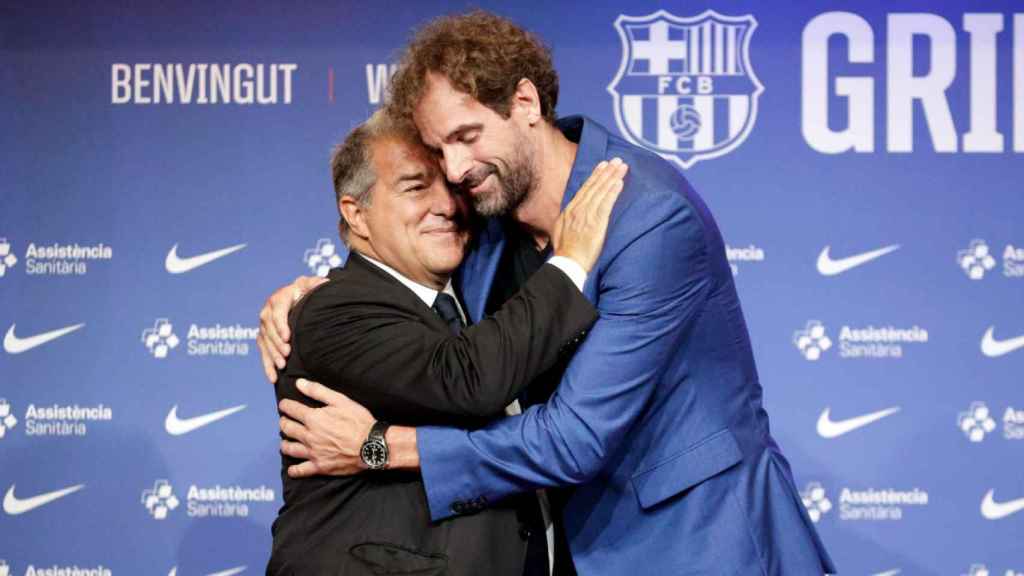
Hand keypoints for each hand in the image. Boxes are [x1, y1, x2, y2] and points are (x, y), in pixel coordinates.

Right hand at [257, 275, 326, 382]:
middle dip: (277, 343)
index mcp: (279, 298)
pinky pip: (263, 352)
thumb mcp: (312, 285)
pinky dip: (267, 365)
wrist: (298, 295)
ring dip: (272, 354)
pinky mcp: (264, 337)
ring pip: (264, 341)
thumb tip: (324, 283)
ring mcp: (264, 325)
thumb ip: (316, 284)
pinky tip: (272, 378)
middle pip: (269, 329)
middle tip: (287, 355)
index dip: (281, 325)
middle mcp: (268, 311)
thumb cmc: (308, 290)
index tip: (287, 337)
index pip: (277, 312)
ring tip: (282, 366)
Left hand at [278, 379, 374, 476]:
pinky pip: (300, 470)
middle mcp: (309, 436)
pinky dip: (294, 470)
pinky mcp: (319, 466)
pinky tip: (292, 468)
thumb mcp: (341, 400)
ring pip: (289, 448)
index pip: (291, 409)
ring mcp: (313, 453)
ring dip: (285, 443)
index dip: (285, 405)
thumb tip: (299, 383)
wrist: (371, 445)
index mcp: (313, 418)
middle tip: (285, 420)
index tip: (284, 405)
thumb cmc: (358, 421)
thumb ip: (318, 391)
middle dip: (283, 422)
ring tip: (286, 440)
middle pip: (287, 428)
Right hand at [551, 157, 627, 271]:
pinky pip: (606, 204)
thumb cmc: (565, 251)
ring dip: (612, 177)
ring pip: (601, 192)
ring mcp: (587, 215)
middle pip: (594, 187)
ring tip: (622, 167)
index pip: (585, 189)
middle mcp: (578, 209)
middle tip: (617, 160)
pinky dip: (613, 192)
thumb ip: (569, 219)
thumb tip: (572, 214)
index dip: (595, 176)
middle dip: (606, 172)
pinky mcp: (596, 223)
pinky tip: (619, 183)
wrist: (567, 263)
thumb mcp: (561, 230)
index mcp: (570, 210)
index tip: (603, 165)